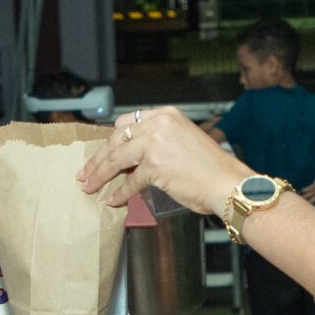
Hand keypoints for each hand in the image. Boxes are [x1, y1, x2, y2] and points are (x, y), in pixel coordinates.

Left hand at [79, 108, 251, 213]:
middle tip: (86, 172)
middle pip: (116, 139)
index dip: (110, 140)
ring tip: (89, 186)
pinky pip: (129, 180)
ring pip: (116, 158)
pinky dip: (119, 192)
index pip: (127, 123)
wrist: (229, 183)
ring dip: (100, 174)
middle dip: (98, 158)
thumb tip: (129, 160)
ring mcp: (156, 143)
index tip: (100, 152)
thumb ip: (157, 143)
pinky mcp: (155, 165)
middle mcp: (159, 124)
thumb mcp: (182, 142)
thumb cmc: (211, 169)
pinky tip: (113, 200)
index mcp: (166, 115)